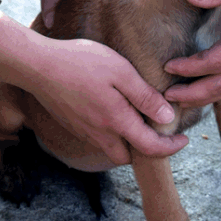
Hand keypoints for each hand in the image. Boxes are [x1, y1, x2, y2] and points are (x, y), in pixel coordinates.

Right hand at [28, 37, 188, 164]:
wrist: (38, 65)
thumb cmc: (81, 62)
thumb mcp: (121, 72)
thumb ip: (144, 96)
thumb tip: (167, 117)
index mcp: (116, 121)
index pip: (150, 148)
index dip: (171, 148)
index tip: (183, 140)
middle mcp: (99, 133)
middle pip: (128, 157)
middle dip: (145, 151)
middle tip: (158, 132)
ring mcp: (83, 130)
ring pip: (110, 148)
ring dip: (126, 142)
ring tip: (136, 120)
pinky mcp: (71, 124)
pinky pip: (96, 138)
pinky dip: (109, 133)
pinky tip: (111, 111)